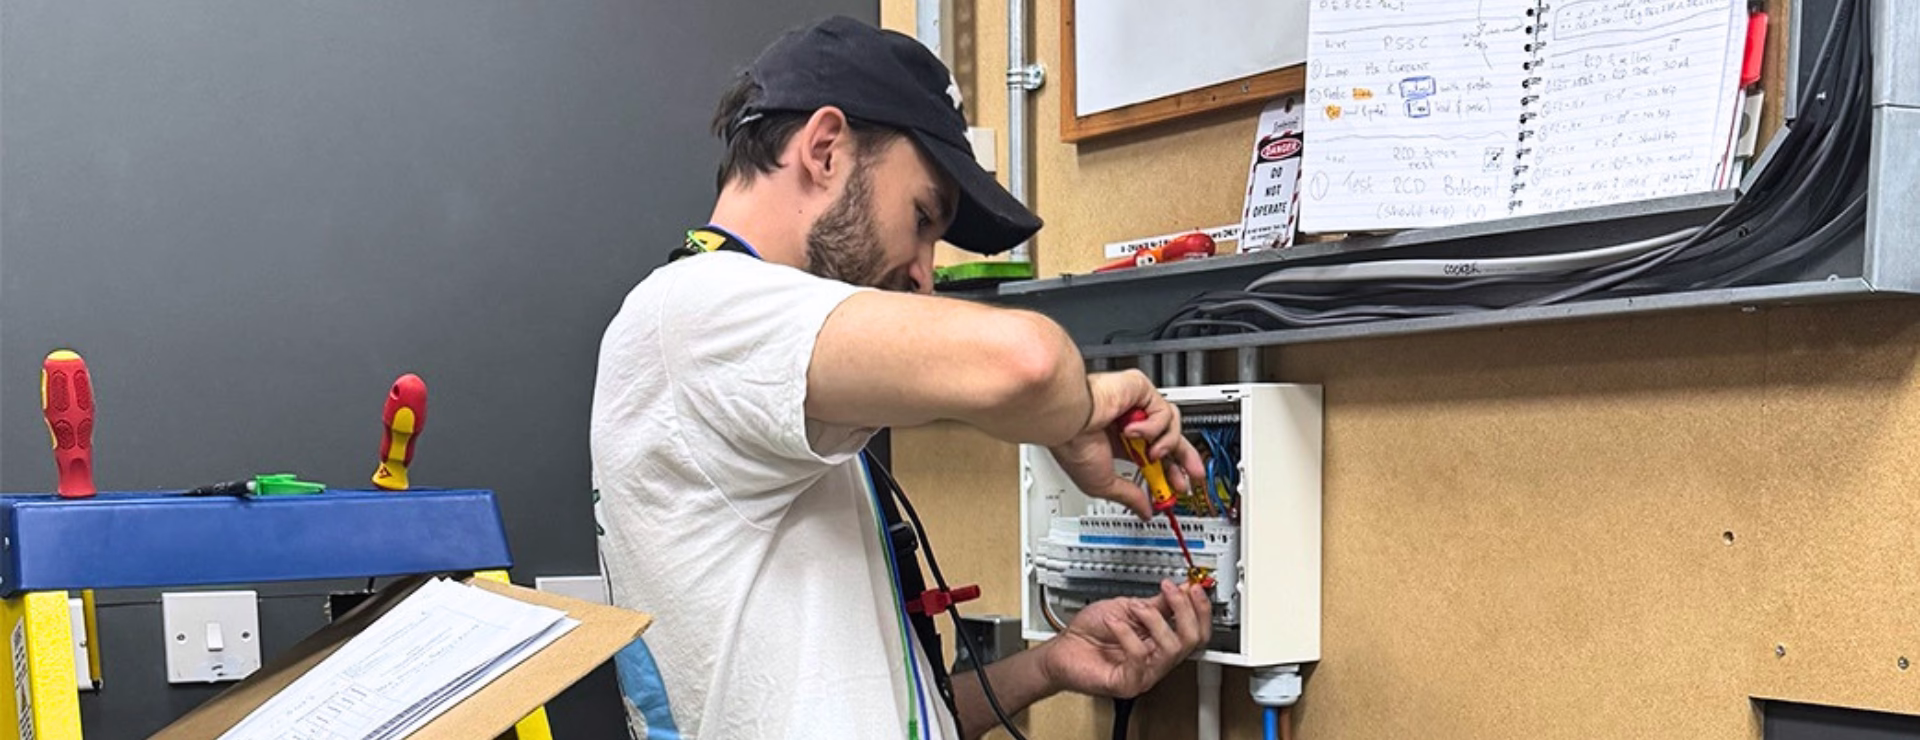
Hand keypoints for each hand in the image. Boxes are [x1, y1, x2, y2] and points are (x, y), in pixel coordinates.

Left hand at [1039, 580, 1211, 698]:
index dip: (1201, 609)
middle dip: (1184, 611)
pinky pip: (1140, 658)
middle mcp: (1158, 660)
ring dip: (1154, 620)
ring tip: (1134, 608)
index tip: (1194, 586)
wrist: (1062, 649)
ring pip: (1171, 649)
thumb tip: (1181, 589)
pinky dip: (1127, 634)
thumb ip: (1157, 603)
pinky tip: (1114, 623)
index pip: (1197, 632)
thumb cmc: (1090, 632)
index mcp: (1162, 643)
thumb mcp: (1128, 607)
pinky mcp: (1127, 682)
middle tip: (1169, 592)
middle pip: (1192, 641)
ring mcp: (1144, 674)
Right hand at [1046, 370, 1203, 518]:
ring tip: (1151, 453)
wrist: (1068, 421)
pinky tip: (1134, 430)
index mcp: (1119, 443)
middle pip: (1170, 438)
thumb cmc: (1072, 445)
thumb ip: (1129, 496)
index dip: (1167, 473)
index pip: (1153, 457)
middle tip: (1193, 476)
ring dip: (1166, 444)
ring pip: (1172, 424)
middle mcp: (1129, 422)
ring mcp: (1136, 405)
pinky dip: (1153, 427)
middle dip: (1184, 459)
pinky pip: (1164, 411)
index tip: (1175, 489)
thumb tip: (1144, 511)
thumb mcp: (1104, 483)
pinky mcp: (1141, 389)